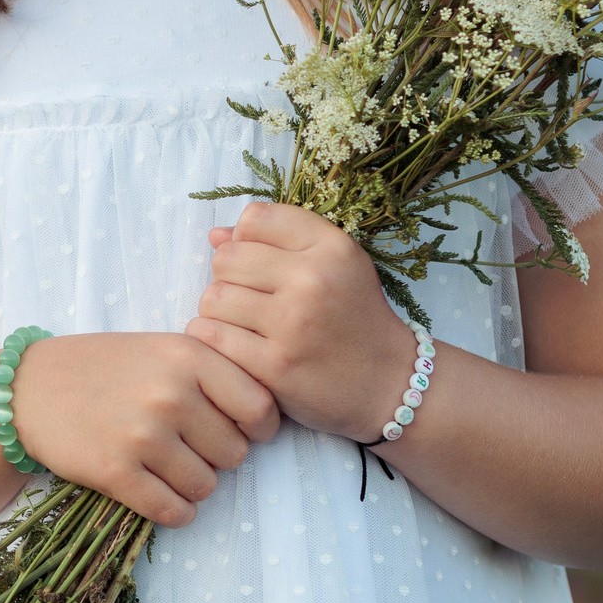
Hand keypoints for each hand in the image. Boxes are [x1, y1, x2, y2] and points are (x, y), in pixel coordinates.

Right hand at [8, 332, 280, 527]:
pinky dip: (172, 509)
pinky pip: (174, 512)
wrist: (28, 388)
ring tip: (165, 464)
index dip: (258, 428)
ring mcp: (143, 434)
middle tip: (186, 445)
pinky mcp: (116, 472)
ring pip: (206, 487)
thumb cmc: (106, 368)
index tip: (238, 430)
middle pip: (235, 454)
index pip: (261, 409)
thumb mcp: (163, 347)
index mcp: (188, 355)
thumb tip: (270, 418)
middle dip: (216, 456)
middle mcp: (170, 393)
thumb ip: (215, 371)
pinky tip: (155, 490)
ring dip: (192, 484)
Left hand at [186, 202, 415, 442]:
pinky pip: (213, 336)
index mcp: (332, 247)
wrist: (390, 384)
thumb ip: (277, 240)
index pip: (255, 218)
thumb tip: (215, 235)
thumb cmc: (355, 318)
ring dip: (220, 311)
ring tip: (243, 323)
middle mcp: (313, 280)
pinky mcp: (275, 366)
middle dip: (229, 276)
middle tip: (249, 297)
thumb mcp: (335, 265)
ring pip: (213, 298)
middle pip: (226, 257)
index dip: (246, 238)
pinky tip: (236, 346)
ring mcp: (292, 324)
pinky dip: (216, 341)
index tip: (260, 261)